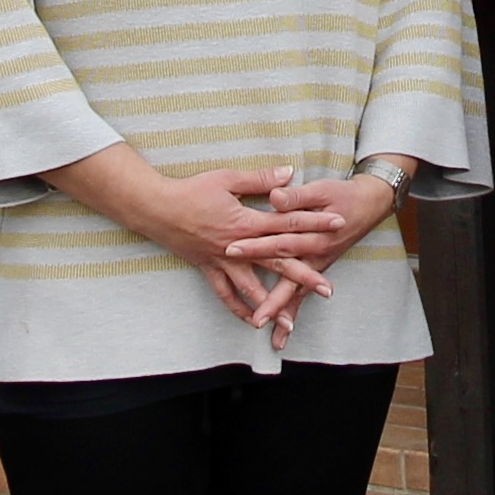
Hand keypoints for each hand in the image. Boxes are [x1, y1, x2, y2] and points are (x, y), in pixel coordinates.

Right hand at [136, 159, 340, 341]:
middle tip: (327, 289)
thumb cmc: (191, 190)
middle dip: (305, 275)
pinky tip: (253, 320)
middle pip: (278, 263)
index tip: (338, 225)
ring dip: (272, 303)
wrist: (156, 209)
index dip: (314, 223)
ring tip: (291, 318)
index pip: (288, 223)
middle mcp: (237, 247)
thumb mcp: (227, 179)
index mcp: (246, 223)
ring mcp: (223, 262)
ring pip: (252, 287)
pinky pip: (225, 295)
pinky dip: (239, 309)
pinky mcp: (209, 269)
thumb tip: (289, 174)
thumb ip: (260, 179)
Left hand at [210, 169, 401, 349]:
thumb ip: (296, 196)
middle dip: (273, 300)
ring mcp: (317, 264)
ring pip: (298, 294)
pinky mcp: (317, 268)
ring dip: (284, 314)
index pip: (281, 242)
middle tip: (257, 318)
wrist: (370, 204)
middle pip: (291, 280)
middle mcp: (316, 255)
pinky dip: (293, 311)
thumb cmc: (343, 195)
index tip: (232, 251)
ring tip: (272, 336)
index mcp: (314, 234)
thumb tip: (274, 198)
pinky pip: (302, 294)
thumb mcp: (321, 189)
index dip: (257, 247)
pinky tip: (283, 331)